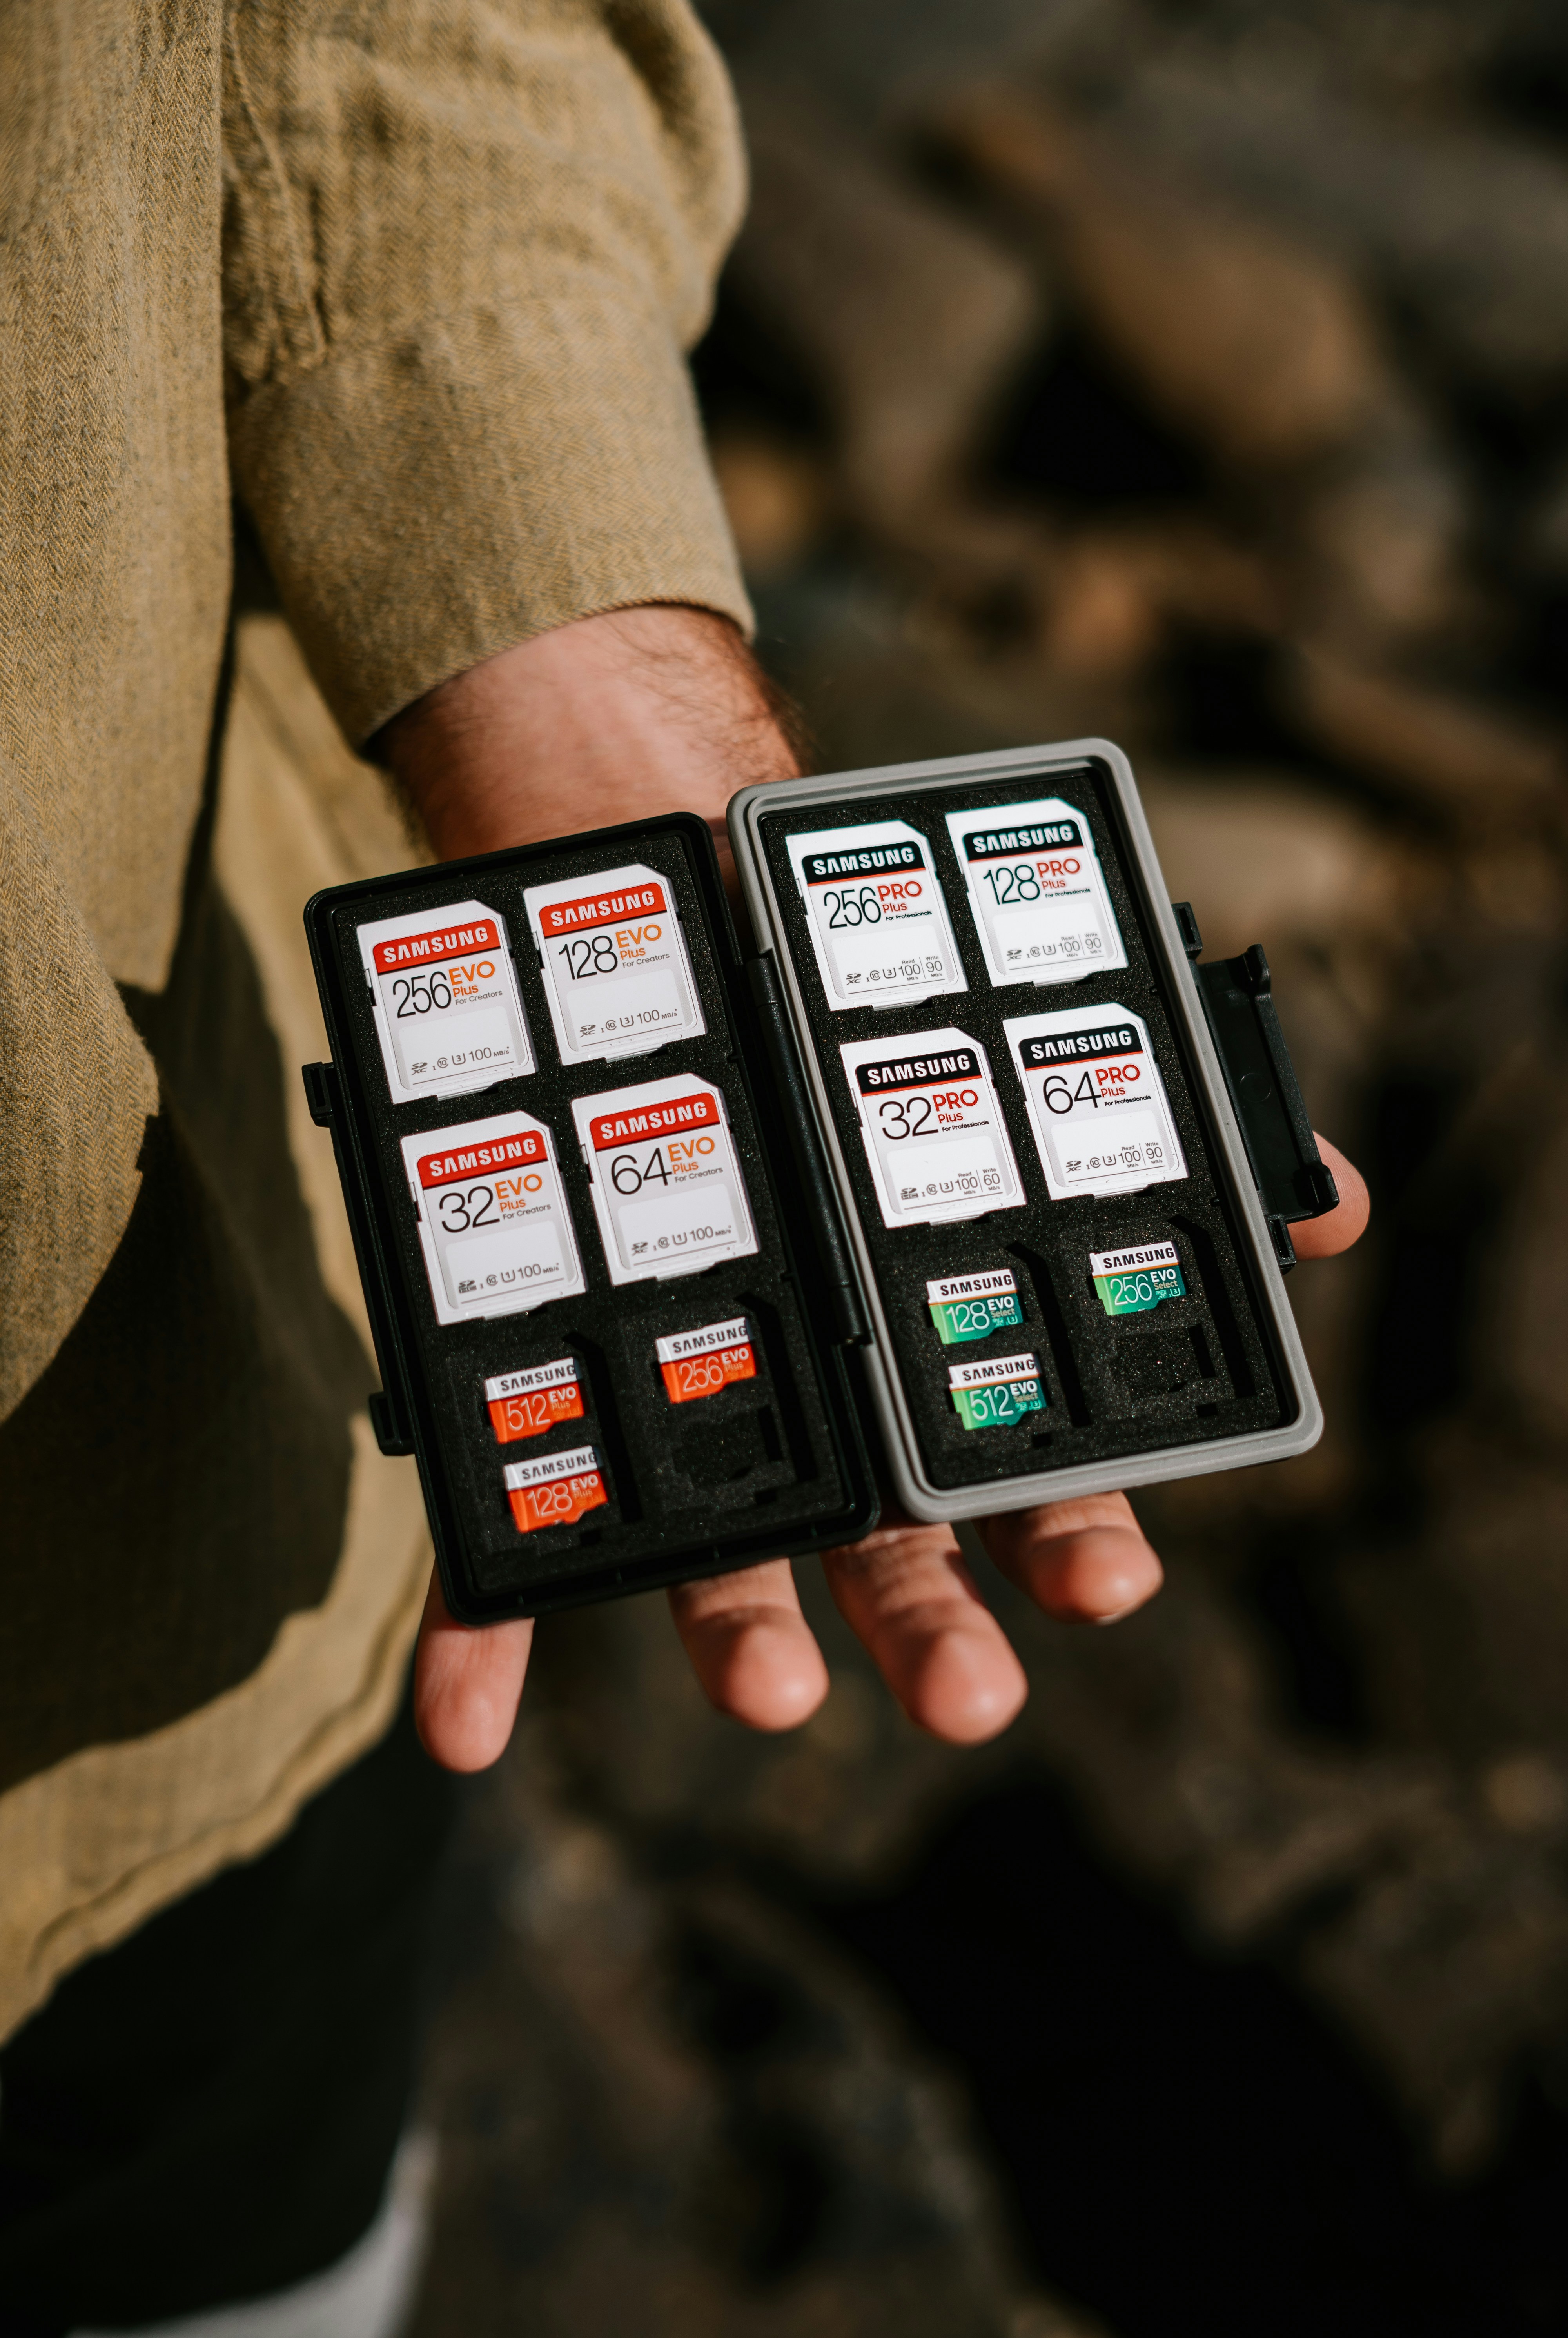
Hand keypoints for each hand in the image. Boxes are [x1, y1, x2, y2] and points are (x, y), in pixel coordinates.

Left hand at [378, 609, 1368, 1770]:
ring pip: (724, 1560)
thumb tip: (1333, 1206)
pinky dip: (486, 1636)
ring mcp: (692, 1412)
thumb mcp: (1022, 1047)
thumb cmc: (857, 1005)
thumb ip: (1181, 1130)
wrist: (683, 898)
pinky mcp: (550, 1395)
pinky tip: (463, 1733)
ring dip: (743, 1641)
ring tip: (771, 1694)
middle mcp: (823, 1417)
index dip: (1076, 1537)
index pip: (1024, 1478)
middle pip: (891, 1553)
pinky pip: (509, 1540)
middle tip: (966, 1699)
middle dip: (932, 1633)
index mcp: (937, 1364)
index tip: (1110, 1579)